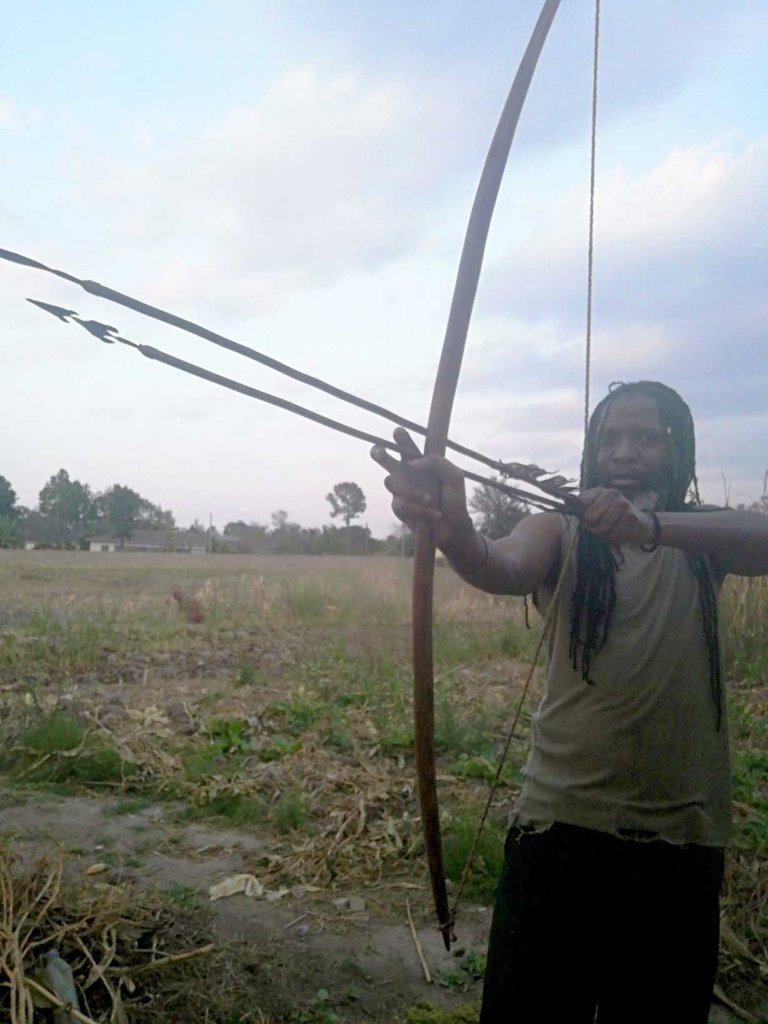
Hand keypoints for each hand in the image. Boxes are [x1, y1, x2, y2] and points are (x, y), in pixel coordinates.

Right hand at [370, 428, 473, 550]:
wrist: (453, 526)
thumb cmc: (454, 498)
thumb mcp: (454, 476)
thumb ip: (437, 462)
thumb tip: (412, 463)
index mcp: (419, 463)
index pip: (407, 447)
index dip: (401, 438)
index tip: (399, 432)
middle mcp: (406, 474)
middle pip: (384, 459)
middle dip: (379, 453)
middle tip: (380, 451)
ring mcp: (400, 490)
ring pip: (391, 482)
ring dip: (411, 490)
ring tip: (430, 499)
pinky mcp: (399, 508)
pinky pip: (401, 503)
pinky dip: (419, 509)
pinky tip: (433, 514)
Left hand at [575, 488, 655, 546]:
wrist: (642, 525)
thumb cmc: (615, 519)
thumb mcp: (598, 512)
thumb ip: (582, 510)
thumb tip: (565, 505)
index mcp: (600, 491)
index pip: (580, 502)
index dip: (582, 516)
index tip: (589, 520)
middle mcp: (611, 494)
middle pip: (589, 518)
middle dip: (593, 529)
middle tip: (603, 528)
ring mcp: (623, 504)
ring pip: (601, 529)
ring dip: (605, 536)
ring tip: (612, 531)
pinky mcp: (632, 518)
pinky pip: (613, 535)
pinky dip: (615, 539)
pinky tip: (621, 534)